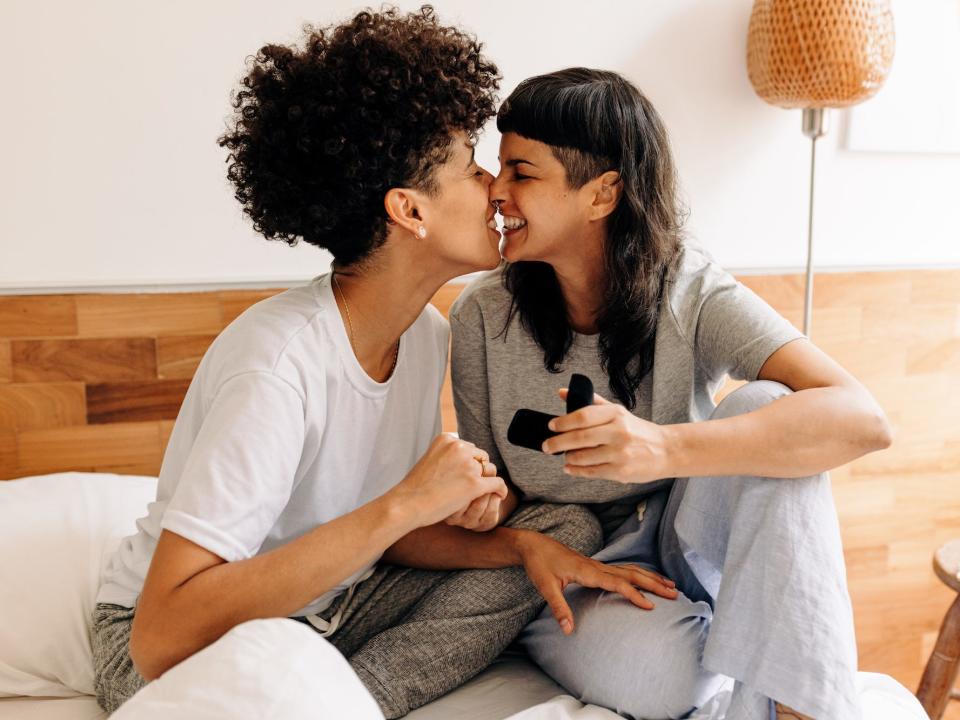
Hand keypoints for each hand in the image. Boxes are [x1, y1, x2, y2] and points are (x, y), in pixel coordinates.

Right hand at [395, 434, 506, 526]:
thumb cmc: (416, 487)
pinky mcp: (474, 484)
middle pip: (481, 457)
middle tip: (466, 487)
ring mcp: (468, 465)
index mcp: (447, 439)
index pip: (469, 448)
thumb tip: (463, 462)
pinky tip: (499, 495)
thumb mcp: (429, 460)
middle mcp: (459, 447)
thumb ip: (447, 456)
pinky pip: (497, 483)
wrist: (407, 504)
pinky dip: (500, 490)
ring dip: (485, 481)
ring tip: (477, 494)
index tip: (461, 476)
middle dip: (477, 471)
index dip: (468, 463)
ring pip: (489, 470)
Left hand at [515, 531, 677, 634]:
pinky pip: (623, 569)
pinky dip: (639, 574)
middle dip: (654, 584)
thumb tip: (568, 630)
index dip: (634, 595)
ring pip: (630, 570)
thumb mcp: (545, 587)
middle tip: (675, 593)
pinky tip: (647, 579)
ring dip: (651, 577)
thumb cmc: (539, 564)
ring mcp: (598, 565)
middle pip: (631, 574)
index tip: (651, 606)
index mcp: (587, 571)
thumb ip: (558, 608)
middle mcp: (597, 566)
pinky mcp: (596, 566)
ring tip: (670, 585)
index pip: (617, 583)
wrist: (533, 545)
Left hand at [541, 389, 672, 483]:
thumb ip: (591, 402)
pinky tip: (571, 468)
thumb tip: (562, 392)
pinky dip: (577, 471)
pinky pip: (591, 472)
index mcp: (616, 414)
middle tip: (547, 446)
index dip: (563, 422)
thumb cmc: (637, 430)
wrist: (665, 450)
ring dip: (568, 457)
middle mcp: (618, 432)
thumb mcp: (617, 411)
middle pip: (579, 438)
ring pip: (583, 457)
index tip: (551, 426)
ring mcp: (620, 453)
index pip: (583, 416)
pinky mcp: (621, 471)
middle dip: (558, 443)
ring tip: (565, 456)